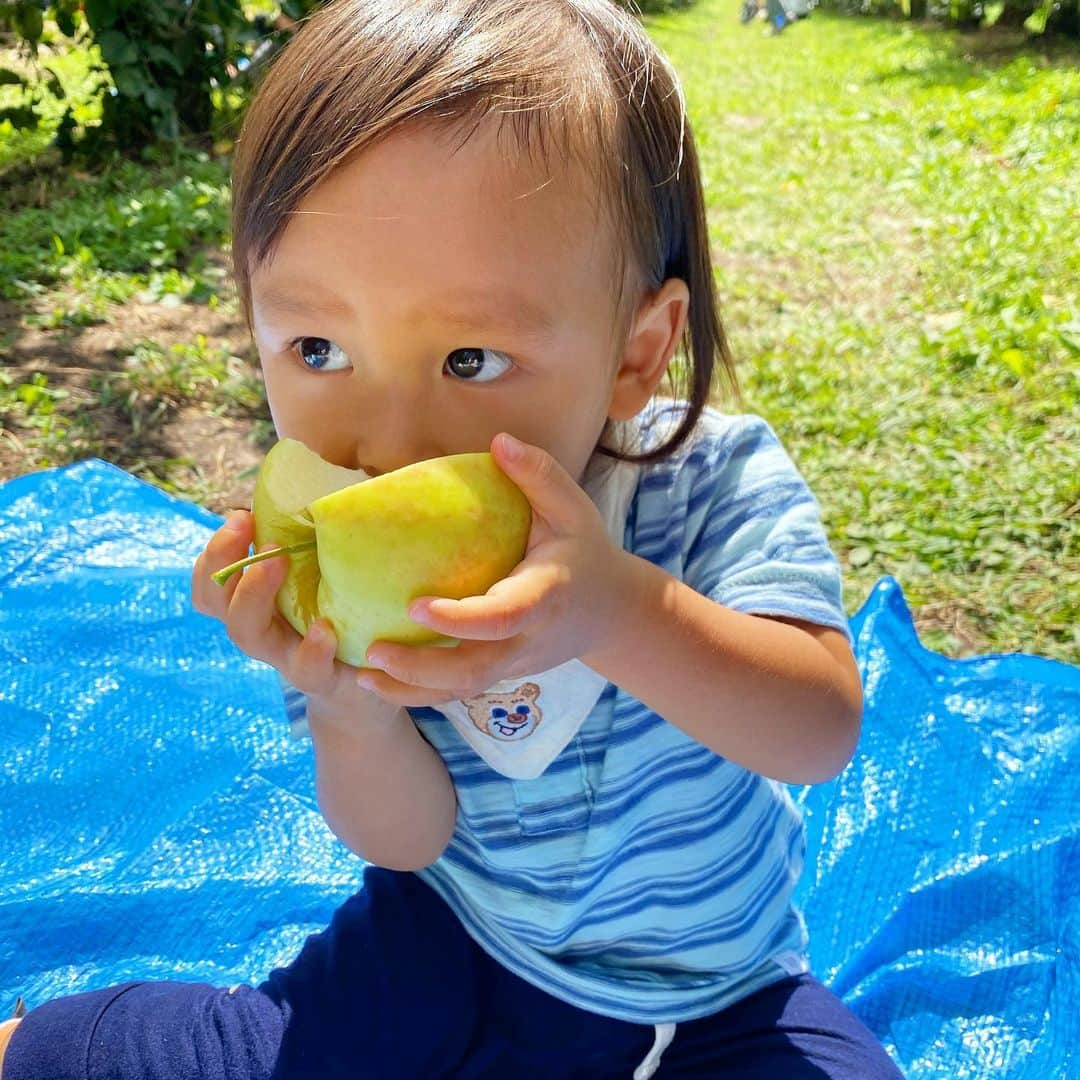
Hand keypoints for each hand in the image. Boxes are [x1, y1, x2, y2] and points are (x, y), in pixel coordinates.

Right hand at [190, 511, 424, 725]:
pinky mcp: (319, 678)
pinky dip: (310, 650)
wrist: (373, 682)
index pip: (211, 578)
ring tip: (274, 564)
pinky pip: (305, 669)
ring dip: (252, 595)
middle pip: (215, 601)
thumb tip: (342, 474)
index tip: (240, 516)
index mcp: (258, 599)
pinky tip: (325, 630)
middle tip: (247, 526)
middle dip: (223, 559)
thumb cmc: (349, 613)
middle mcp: (263, 626)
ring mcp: (285, 654)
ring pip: (245, 632)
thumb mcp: (331, 570)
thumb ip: (323, 535)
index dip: (215, 550)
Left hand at [357, 433, 632, 706]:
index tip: (415, 604)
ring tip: (362, 677)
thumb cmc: (585, 553)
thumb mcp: (574, 510)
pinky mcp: (500, 672)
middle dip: (421, 668)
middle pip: (474, 671)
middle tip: (373, 649)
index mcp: (543, 596)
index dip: (459, 618)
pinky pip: (458, 691)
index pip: (501, 618)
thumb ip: (540, 476)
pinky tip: (378, 683)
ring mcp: (513, 663)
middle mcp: (526, 639)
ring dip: (411, 689)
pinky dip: (418, 693)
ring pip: (462, 690)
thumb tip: (499, 442)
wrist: (611, 612)